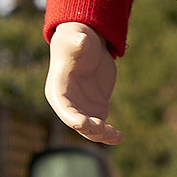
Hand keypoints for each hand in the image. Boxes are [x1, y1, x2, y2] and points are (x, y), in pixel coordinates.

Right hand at [44, 21, 124, 145]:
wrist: (87, 43)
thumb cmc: (76, 39)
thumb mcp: (75, 39)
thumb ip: (77, 42)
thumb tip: (81, 40)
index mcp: (58, 90)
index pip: (64, 110)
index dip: (74, 119)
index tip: (86, 124)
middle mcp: (68, 104)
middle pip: (78, 124)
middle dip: (91, 129)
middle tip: (106, 129)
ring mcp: (83, 108)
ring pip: (90, 130)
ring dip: (102, 135)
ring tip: (116, 136)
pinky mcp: (97, 108)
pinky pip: (102, 127)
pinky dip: (109, 134)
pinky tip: (118, 137)